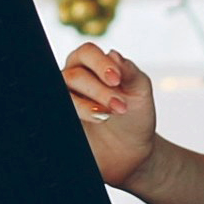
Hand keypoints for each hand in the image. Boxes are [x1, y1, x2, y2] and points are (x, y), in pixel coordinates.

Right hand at [60, 43, 156, 187]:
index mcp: (93, 63)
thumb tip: (113, 54)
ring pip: (65, 94)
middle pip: (75, 75)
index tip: (117, 79)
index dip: (100, 63)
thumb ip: (129, 71)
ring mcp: (67, 99)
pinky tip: (96, 120)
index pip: (88, 52)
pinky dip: (78, 114)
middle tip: (120, 106)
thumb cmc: (136, 114)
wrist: (132, 150)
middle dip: (99, 90)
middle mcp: (75, 77)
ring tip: (108, 116)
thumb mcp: (140, 90)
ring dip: (87, 106)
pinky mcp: (66, 118)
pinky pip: (64, 111)